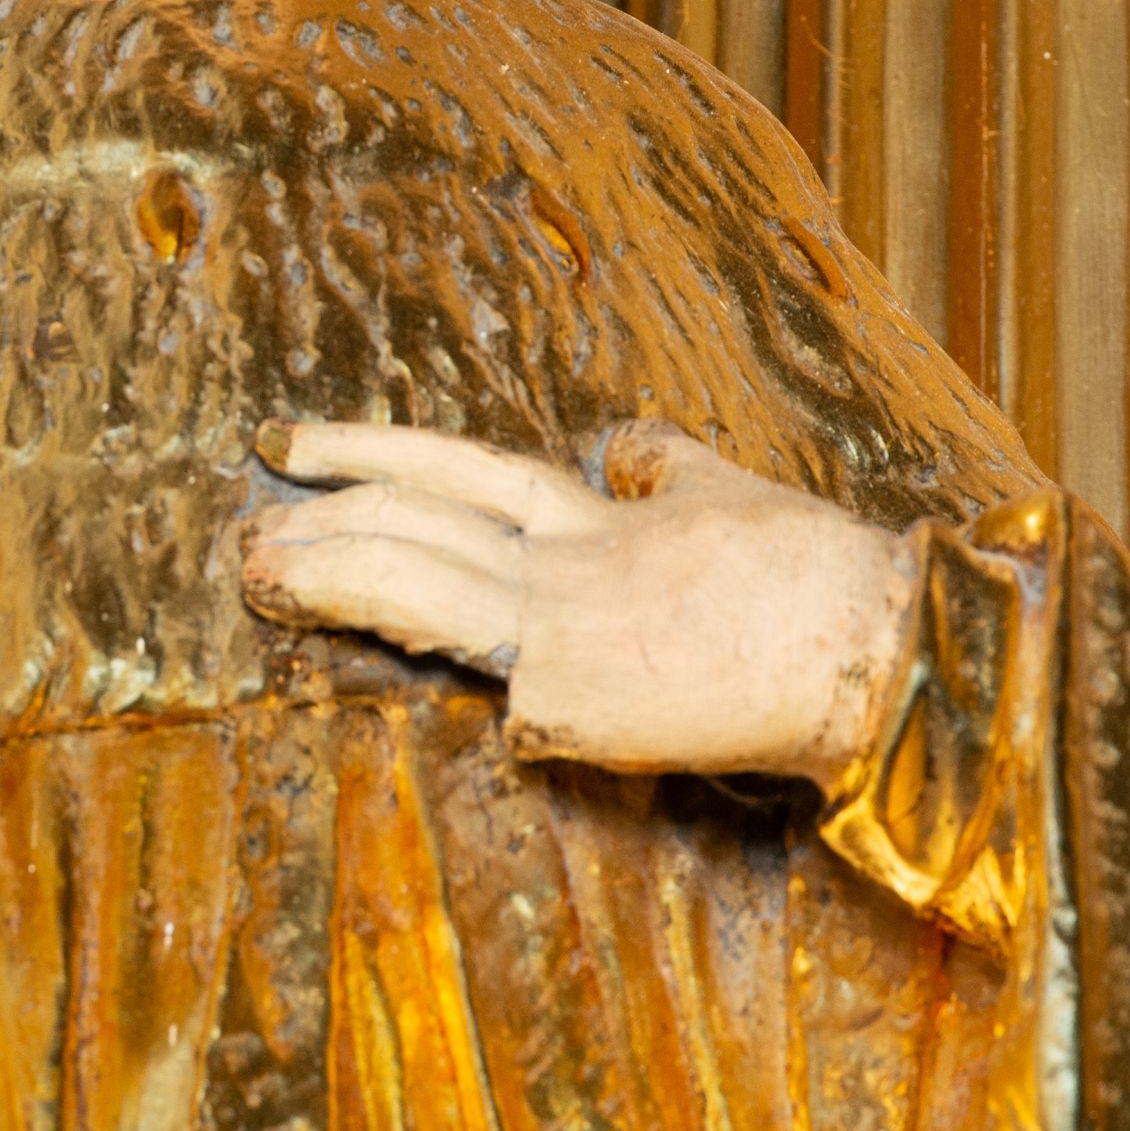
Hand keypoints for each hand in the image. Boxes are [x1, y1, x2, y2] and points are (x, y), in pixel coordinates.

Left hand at [242, 418, 918, 780]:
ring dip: (332, 564)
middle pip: (424, 513)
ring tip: (259, 563)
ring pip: (420, 570)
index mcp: (611, 520)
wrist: (876, 645)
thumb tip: (639, 448)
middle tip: (253, 510)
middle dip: (330, 511)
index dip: (378, 453)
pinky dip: (388, 617)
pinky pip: (457, 645)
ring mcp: (570, 617)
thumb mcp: (741, 503)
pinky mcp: (576, 684)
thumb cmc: (829, 591)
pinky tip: (330, 616)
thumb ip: (676, 475)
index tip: (306, 446)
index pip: (470, 473)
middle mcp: (576, 557)